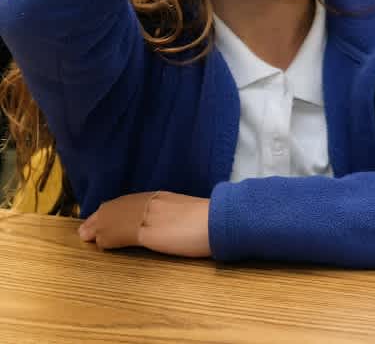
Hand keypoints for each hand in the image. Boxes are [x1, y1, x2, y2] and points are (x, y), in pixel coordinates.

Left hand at [79, 191, 210, 257]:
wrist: (221, 221)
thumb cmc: (213, 220)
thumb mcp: (189, 213)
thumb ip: (175, 216)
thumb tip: (171, 224)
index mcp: (164, 197)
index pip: (133, 200)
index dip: (116, 209)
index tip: (103, 215)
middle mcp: (154, 202)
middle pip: (121, 207)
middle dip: (102, 217)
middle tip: (86, 227)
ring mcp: (151, 215)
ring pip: (118, 218)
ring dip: (100, 227)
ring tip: (86, 236)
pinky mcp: (149, 231)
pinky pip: (123, 232)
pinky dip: (109, 237)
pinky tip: (101, 244)